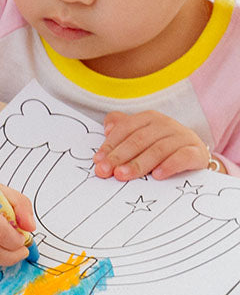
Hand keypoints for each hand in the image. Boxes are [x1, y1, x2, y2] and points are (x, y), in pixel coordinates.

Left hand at [93, 110, 208, 179]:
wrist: (193, 156)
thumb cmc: (159, 147)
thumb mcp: (140, 137)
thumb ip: (122, 131)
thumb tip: (107, 128)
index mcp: (149, 118)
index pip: (126, 128)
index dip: (110, 144)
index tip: (98, 160)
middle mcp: (166, 125)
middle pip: (139, 140)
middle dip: (119, 156)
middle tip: (105, 171)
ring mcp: (183, 137)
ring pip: (158, 149)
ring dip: (139, 164)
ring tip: (122, 175)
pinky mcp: (197, 152)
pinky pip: (183, 157)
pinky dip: (170, 165)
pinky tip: (157, 176)